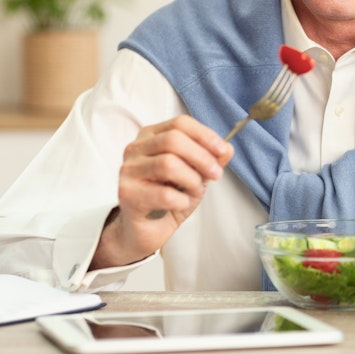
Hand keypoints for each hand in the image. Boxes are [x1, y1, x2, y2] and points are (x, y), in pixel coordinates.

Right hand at [90, 116, 232, 269]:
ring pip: (168, 164)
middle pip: (173, 140)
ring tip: (195, 191)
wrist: (145, 230)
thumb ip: (211, 160)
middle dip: (202, 157)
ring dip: (192, 180)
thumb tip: (228, 148)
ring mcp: (128, 170)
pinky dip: (181, 200)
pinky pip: (163, 194)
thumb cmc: (168, 198)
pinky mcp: (126, 194)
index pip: (180, 123)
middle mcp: (135, 149)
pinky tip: (180, 204)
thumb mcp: (195, 175)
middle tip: (216, 174)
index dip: (205, 135)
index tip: (222, 150)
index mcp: (151, 136)